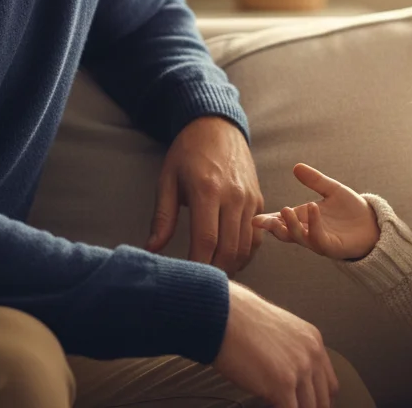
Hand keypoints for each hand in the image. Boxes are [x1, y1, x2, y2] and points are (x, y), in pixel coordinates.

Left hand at [146, 116, 263, 276]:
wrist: (217, 126)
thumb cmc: (188, 152)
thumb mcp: (168, 178)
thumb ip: (163, 216)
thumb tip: (153, 249)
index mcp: (208, 190)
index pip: (207, 241)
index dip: (198, 267)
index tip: (187, 281)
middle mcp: (234, 196)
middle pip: (230, 250)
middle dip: (215, 274)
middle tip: (200, 286)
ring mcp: (250, 198)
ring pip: (246, 247)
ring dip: (231, 267)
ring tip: (213, 276)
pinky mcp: (258, 199)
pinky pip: (256, 235)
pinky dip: (245, 252)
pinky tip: (229, 258)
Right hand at [213, 281, 339, 407]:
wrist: (224, 315)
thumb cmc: (242, 320)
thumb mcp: (280, 331)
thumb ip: (292, 354)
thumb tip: (293, 382)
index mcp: (313, 340)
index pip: (330, 385)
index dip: (320, 402)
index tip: (310, 406)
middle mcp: (311, 354)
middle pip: (323, 401)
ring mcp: (299, 370)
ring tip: (279, 407)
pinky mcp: (283, 385)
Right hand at [251, 163, 380, 260]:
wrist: (373, 223)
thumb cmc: (351, 209)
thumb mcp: (332, 190)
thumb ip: (315, 181)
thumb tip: (296, 167)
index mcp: (305, 219)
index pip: (282, 221)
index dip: (268, 221)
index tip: (254, 220)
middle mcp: (309, 232)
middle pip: (286, 233)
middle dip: (274, 227)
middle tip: (264, 220)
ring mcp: (320, 241)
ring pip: (300, 238)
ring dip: (291, 226)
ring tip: (286, 209)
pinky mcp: (333, 247)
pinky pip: (319, 238)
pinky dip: (314, 224)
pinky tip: (313, 208)